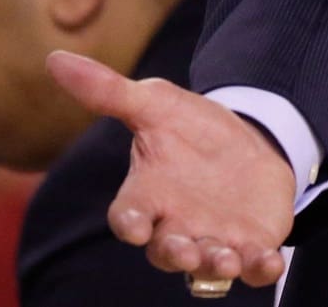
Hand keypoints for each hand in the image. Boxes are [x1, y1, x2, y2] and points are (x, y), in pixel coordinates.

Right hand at [47, 51, 296, 291]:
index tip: (133, 226)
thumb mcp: (155, 104)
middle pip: (165, 251)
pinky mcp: (250, 245)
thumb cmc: (187, 129)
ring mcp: (212, 239)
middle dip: (174, 253)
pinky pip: (253, 266)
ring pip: (207, 266)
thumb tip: (56, 58)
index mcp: (147, 196)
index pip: (128, 216)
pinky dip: (261, 268)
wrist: (246, 141)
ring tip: (224, 259)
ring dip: (215, 266)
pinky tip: (271, 262)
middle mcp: (175, 226)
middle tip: (185, 250)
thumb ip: (108, 91)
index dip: (129, 223)